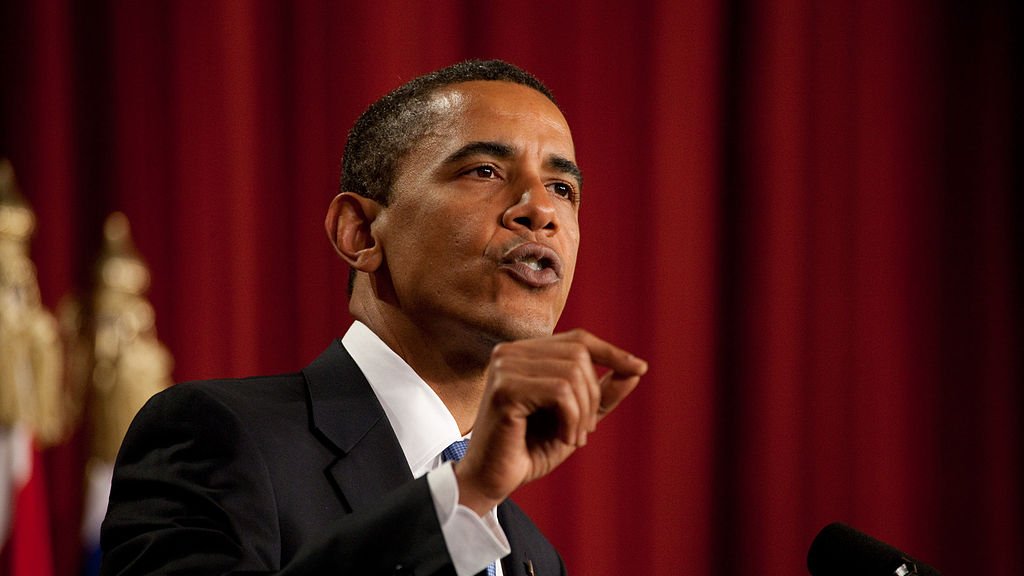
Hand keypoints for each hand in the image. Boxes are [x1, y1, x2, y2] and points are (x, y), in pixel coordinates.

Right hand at [454, 329, 647, 514]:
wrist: (492, 481)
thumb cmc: (529, 449)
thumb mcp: (575, 419)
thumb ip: (602, 395)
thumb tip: (636, 370)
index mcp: (524, 353)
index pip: (577, 340)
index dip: (611, 351)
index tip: (639, 368)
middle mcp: (510, 352)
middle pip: (579, 355)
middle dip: (593, 396)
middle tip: (585, 431)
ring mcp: (504, 367)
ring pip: (572, 373)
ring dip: (583, 412)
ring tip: (574, 438)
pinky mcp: (504, 389)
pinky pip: (560, 392)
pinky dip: (572, 419)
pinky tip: (564, 438)